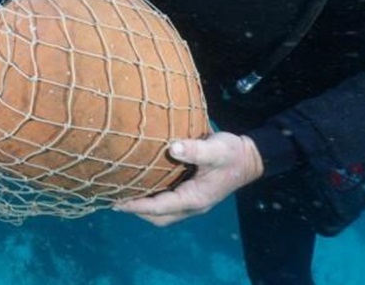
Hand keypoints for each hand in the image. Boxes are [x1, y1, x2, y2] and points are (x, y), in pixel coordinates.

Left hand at [113, 132, 263, 225]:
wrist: (249, 158)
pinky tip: (140, 184)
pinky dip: (152, 199)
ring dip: (144, 207)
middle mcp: (192, 204)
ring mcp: (192, 201)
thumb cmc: (232, 154)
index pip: (160, 208)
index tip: (117, 202)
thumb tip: (172, 147)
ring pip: (163, 213)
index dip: (138, 206)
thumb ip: (195, 150)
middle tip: (115, 198)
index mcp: (195, 198)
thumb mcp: (216, 149)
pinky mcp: (192, 193)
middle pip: (159, 217)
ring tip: (123, 194)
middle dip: (137, 211)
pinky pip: (168, 203)